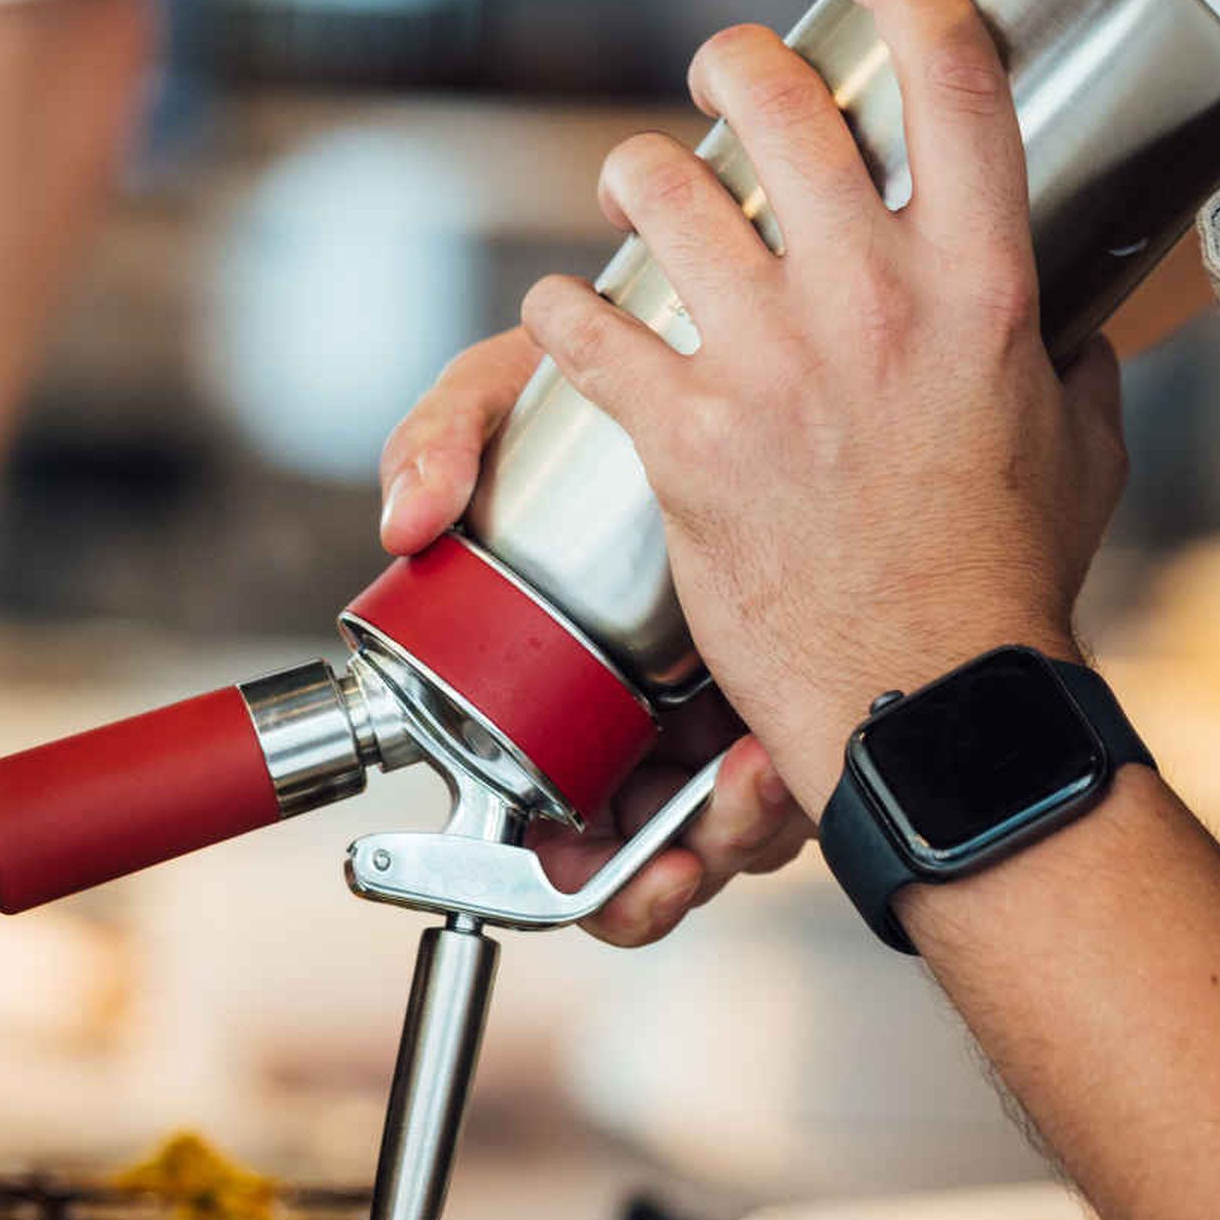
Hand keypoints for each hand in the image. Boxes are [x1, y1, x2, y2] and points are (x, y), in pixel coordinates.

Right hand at [373, 334, 810, 943]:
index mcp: (567, 694)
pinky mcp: (811, 687)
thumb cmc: (597, 391)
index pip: (566, 832)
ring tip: (758, 779)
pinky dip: (804, 784)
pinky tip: (795, 741)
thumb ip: (440, 439)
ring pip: (747, 830)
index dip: (582, 876)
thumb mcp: (506, 399)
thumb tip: (404, 520)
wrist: (729, 343)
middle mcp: (653, 718)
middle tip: (693, 838)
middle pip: (664, 850)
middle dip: (681, 866)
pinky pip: (814, 777)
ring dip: (751, 831)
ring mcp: (736, 707)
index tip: (593, 864)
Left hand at [520, 0, 1128, 811]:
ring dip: (640, 176)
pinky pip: (592, 328)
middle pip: (783, 106)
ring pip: (666, 195)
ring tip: (638, 188)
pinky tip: (571, 310)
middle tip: (723, 72)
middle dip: (736, 63)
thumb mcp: (1083, 446)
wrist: (935, 700)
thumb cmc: (1011, 579)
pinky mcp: (691, 436)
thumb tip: (1073, 312)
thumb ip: (1072, 358)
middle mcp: (878, 303)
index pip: (956, 87)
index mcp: (985, 289)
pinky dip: (569, 311)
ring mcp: (777, 365)